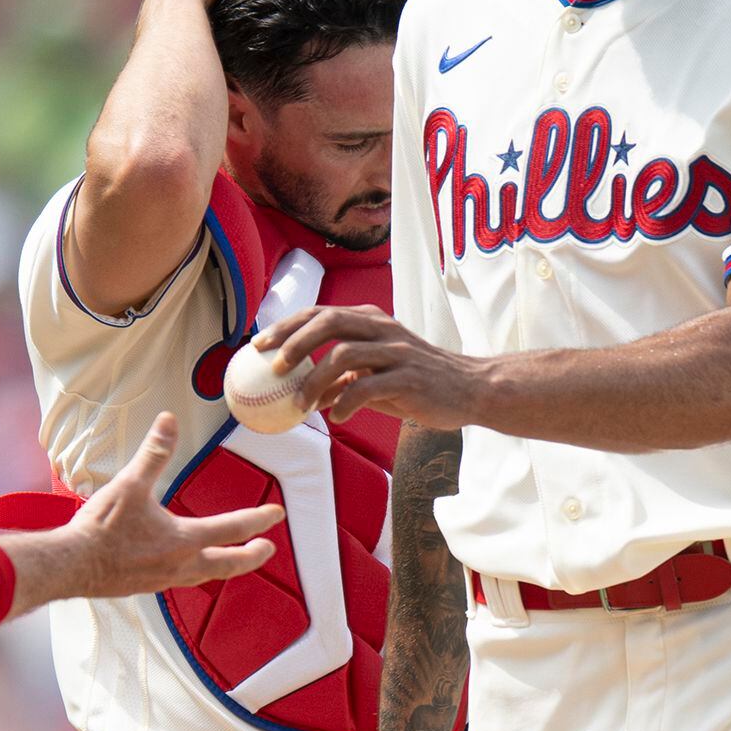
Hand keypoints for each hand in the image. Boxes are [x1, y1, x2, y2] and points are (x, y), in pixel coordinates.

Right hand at [0, 414, 280, 605]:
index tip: (277, 514)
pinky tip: (185, 567)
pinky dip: (194, 573)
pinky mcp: (146, 587)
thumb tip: (168, 420)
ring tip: (229, 559)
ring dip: (224, 566)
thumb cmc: (102, 526)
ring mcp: (164, 580)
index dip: (259, 519)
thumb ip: (154, 452)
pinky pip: (181, 581)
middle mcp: (181, 565)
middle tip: (268, 549)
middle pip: (229, 564)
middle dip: (252, 556)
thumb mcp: (130, 483)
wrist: (71, 565)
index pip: (233, 528)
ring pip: (206, 576)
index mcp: (184, 539)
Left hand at [258, 304, 491, 431]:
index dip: (287, 326)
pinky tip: (335, 416)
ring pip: (344, 354)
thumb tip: (304, 394)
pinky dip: (345, 402)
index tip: (259, 345)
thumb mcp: (378, 376)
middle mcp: (383, 329)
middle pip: (329, 322)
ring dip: (314, 381)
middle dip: (294, 342)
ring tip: (298, 404)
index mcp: (372, 321)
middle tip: (272, 368)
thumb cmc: (420, 383)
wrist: (470, 389)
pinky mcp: (410, 378)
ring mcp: (397, 352)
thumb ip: (344, 379)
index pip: (321, 313)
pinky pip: (368, 387)